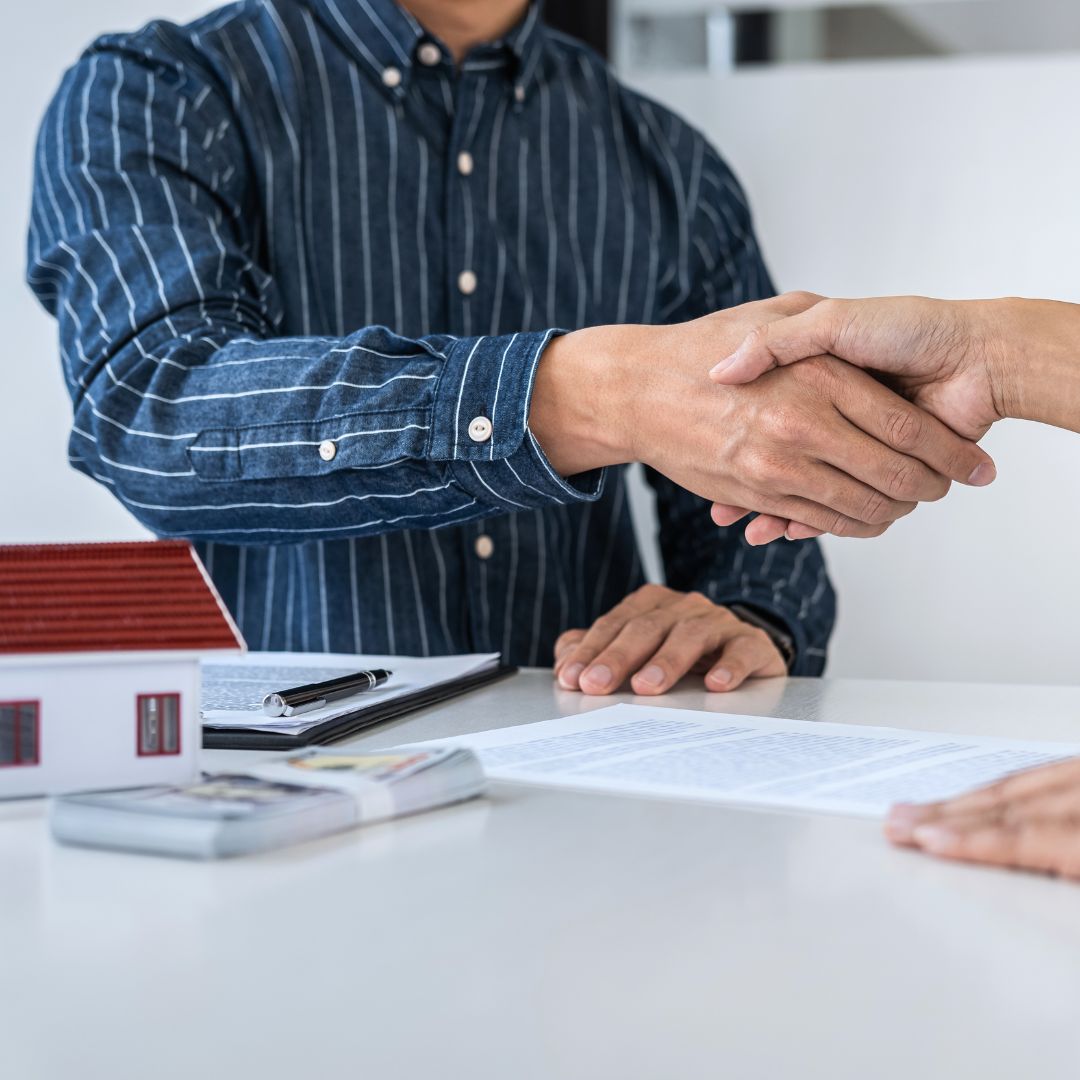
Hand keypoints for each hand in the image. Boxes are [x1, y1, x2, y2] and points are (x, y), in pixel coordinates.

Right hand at [530, 295, 995, 540]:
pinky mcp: (755, 493)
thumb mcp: (772, 312)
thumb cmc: (703, 344)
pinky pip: (816, 521)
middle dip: (930, 488)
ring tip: (905, 505)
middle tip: (944, 488)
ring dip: (891, 513)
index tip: (968, 463)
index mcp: (820, 376)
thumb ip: (823, 326)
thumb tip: (868, 344)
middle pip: (893, 475)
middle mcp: (803, 425)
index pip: (905, 426)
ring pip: (859, 506)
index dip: (946, 450)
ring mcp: (778, 465)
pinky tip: (860, 518)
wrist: (637, 389)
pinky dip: (845, 526)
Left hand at [553, 584, 786, 695]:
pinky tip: (716, 684)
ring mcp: (719, 622)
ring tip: (647, 686)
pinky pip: (741, 650)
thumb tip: (564, 662)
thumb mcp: (638, 653)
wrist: (745, 654)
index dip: (590, 651)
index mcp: (650, 605)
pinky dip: (729, 666)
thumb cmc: (682, 656)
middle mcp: (683, 607)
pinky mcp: (752, 643)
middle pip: (646, 627)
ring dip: (667, 661)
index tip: (571, 679)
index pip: (614, 625)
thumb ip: (598, 652)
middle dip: (618, 657)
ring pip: (690, 634)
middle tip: (597, 685)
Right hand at [884, 758, 1079, 878]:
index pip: (1027, 835)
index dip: (972, 840)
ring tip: (912, 808)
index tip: (925, 840)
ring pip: (1014, 785)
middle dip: (945, 815)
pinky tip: (970, 794)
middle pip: (1008, 804)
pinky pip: (1036, 773)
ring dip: (958, 800)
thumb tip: (1006, 868)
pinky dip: (994, 786)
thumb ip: (1061, 867)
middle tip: (898, 823)